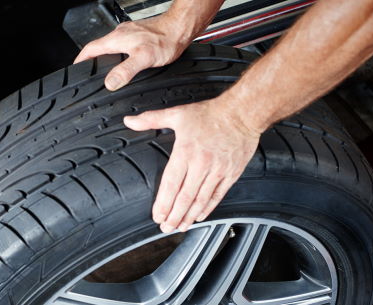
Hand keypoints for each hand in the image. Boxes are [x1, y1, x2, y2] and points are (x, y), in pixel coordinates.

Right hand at [74, 17, 192, 90]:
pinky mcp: (138, 34)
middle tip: (89, 72)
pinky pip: (121, 44)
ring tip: (104, 69)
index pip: (89, 49)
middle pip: (98, 47)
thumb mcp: (143, 59)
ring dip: (105, 56)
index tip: (75, 69)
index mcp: (116, 39)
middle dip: (91, 60)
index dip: (80, 60)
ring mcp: (129, 33)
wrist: (180, 28)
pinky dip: (118, 53)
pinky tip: (125, 60)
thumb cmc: (165, 40)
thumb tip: (109, 82)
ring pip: (110, 45)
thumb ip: (124, 71)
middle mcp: (120, 34)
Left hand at [123, 98, 262, 232]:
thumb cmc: (210, 114)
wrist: (243, 113)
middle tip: (165, 228)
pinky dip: (208, 208)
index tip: (157, 215)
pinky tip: (199, 216)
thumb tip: (129, 121)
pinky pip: (218, 195)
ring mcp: (218, 171)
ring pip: (201, 200)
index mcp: (185, 152)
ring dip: (189, 216)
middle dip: (174, 216)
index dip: (163, 203)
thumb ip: (150, 119)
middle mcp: (201, 164)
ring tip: (180, 227)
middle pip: (185, 197)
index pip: (171, 184)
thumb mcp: (176, 114)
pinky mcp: (231, 174)